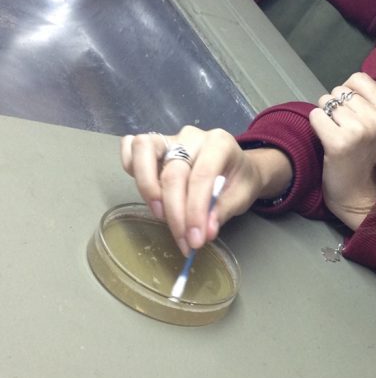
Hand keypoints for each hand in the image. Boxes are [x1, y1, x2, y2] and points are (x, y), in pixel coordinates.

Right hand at [121, 126, 291, 254]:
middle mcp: (192, 137)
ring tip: (161, 215)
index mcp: (219, 143)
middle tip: (184, 241)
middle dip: (175, 213)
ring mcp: (171, 138)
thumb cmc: (240, 180)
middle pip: (173, 172)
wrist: (239, 167)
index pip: (202, 176)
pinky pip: (132, 148)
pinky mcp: (155, 145)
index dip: (195, 211)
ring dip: (147, 187)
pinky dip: (131, 167)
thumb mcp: (242, 196)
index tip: (195, 240)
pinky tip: (147, 191)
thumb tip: (204, 232)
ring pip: (144, 149)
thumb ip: (223, 211)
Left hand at [309, 73, 375, 229]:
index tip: (351, 111)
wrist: (365, 200)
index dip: (349, 92)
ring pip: (326, 102)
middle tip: (343, 129)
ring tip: (337, 136)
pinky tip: (327, 141)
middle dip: (336, 107)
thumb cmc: (373, 164)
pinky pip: (316, 116)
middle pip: (340, 91)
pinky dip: (316, 127)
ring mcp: (359, 130)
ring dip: (326, 117)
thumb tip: (360, 82)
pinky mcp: (339, 143)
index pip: (359, 79)